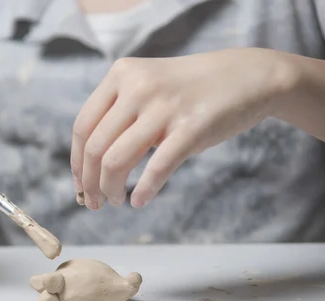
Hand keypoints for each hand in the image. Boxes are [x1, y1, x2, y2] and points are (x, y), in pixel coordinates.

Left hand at [71, 48, 292, 208]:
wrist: (247, 76)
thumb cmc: (191, 89)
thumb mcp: (148, 84)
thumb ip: (119, 112)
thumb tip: (90, 163)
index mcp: (121, 75)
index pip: (82, 126)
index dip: (76, 162)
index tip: (81, 185)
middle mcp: (137, 87)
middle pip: (94, 147)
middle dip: (90, 183)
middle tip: (94, 202)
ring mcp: (164, 107)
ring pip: (117, 160)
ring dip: (110, 189)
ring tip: (116, 201)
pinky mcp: (191, 128)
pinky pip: (156, 168)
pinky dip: (144, 191)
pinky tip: (139, 201)